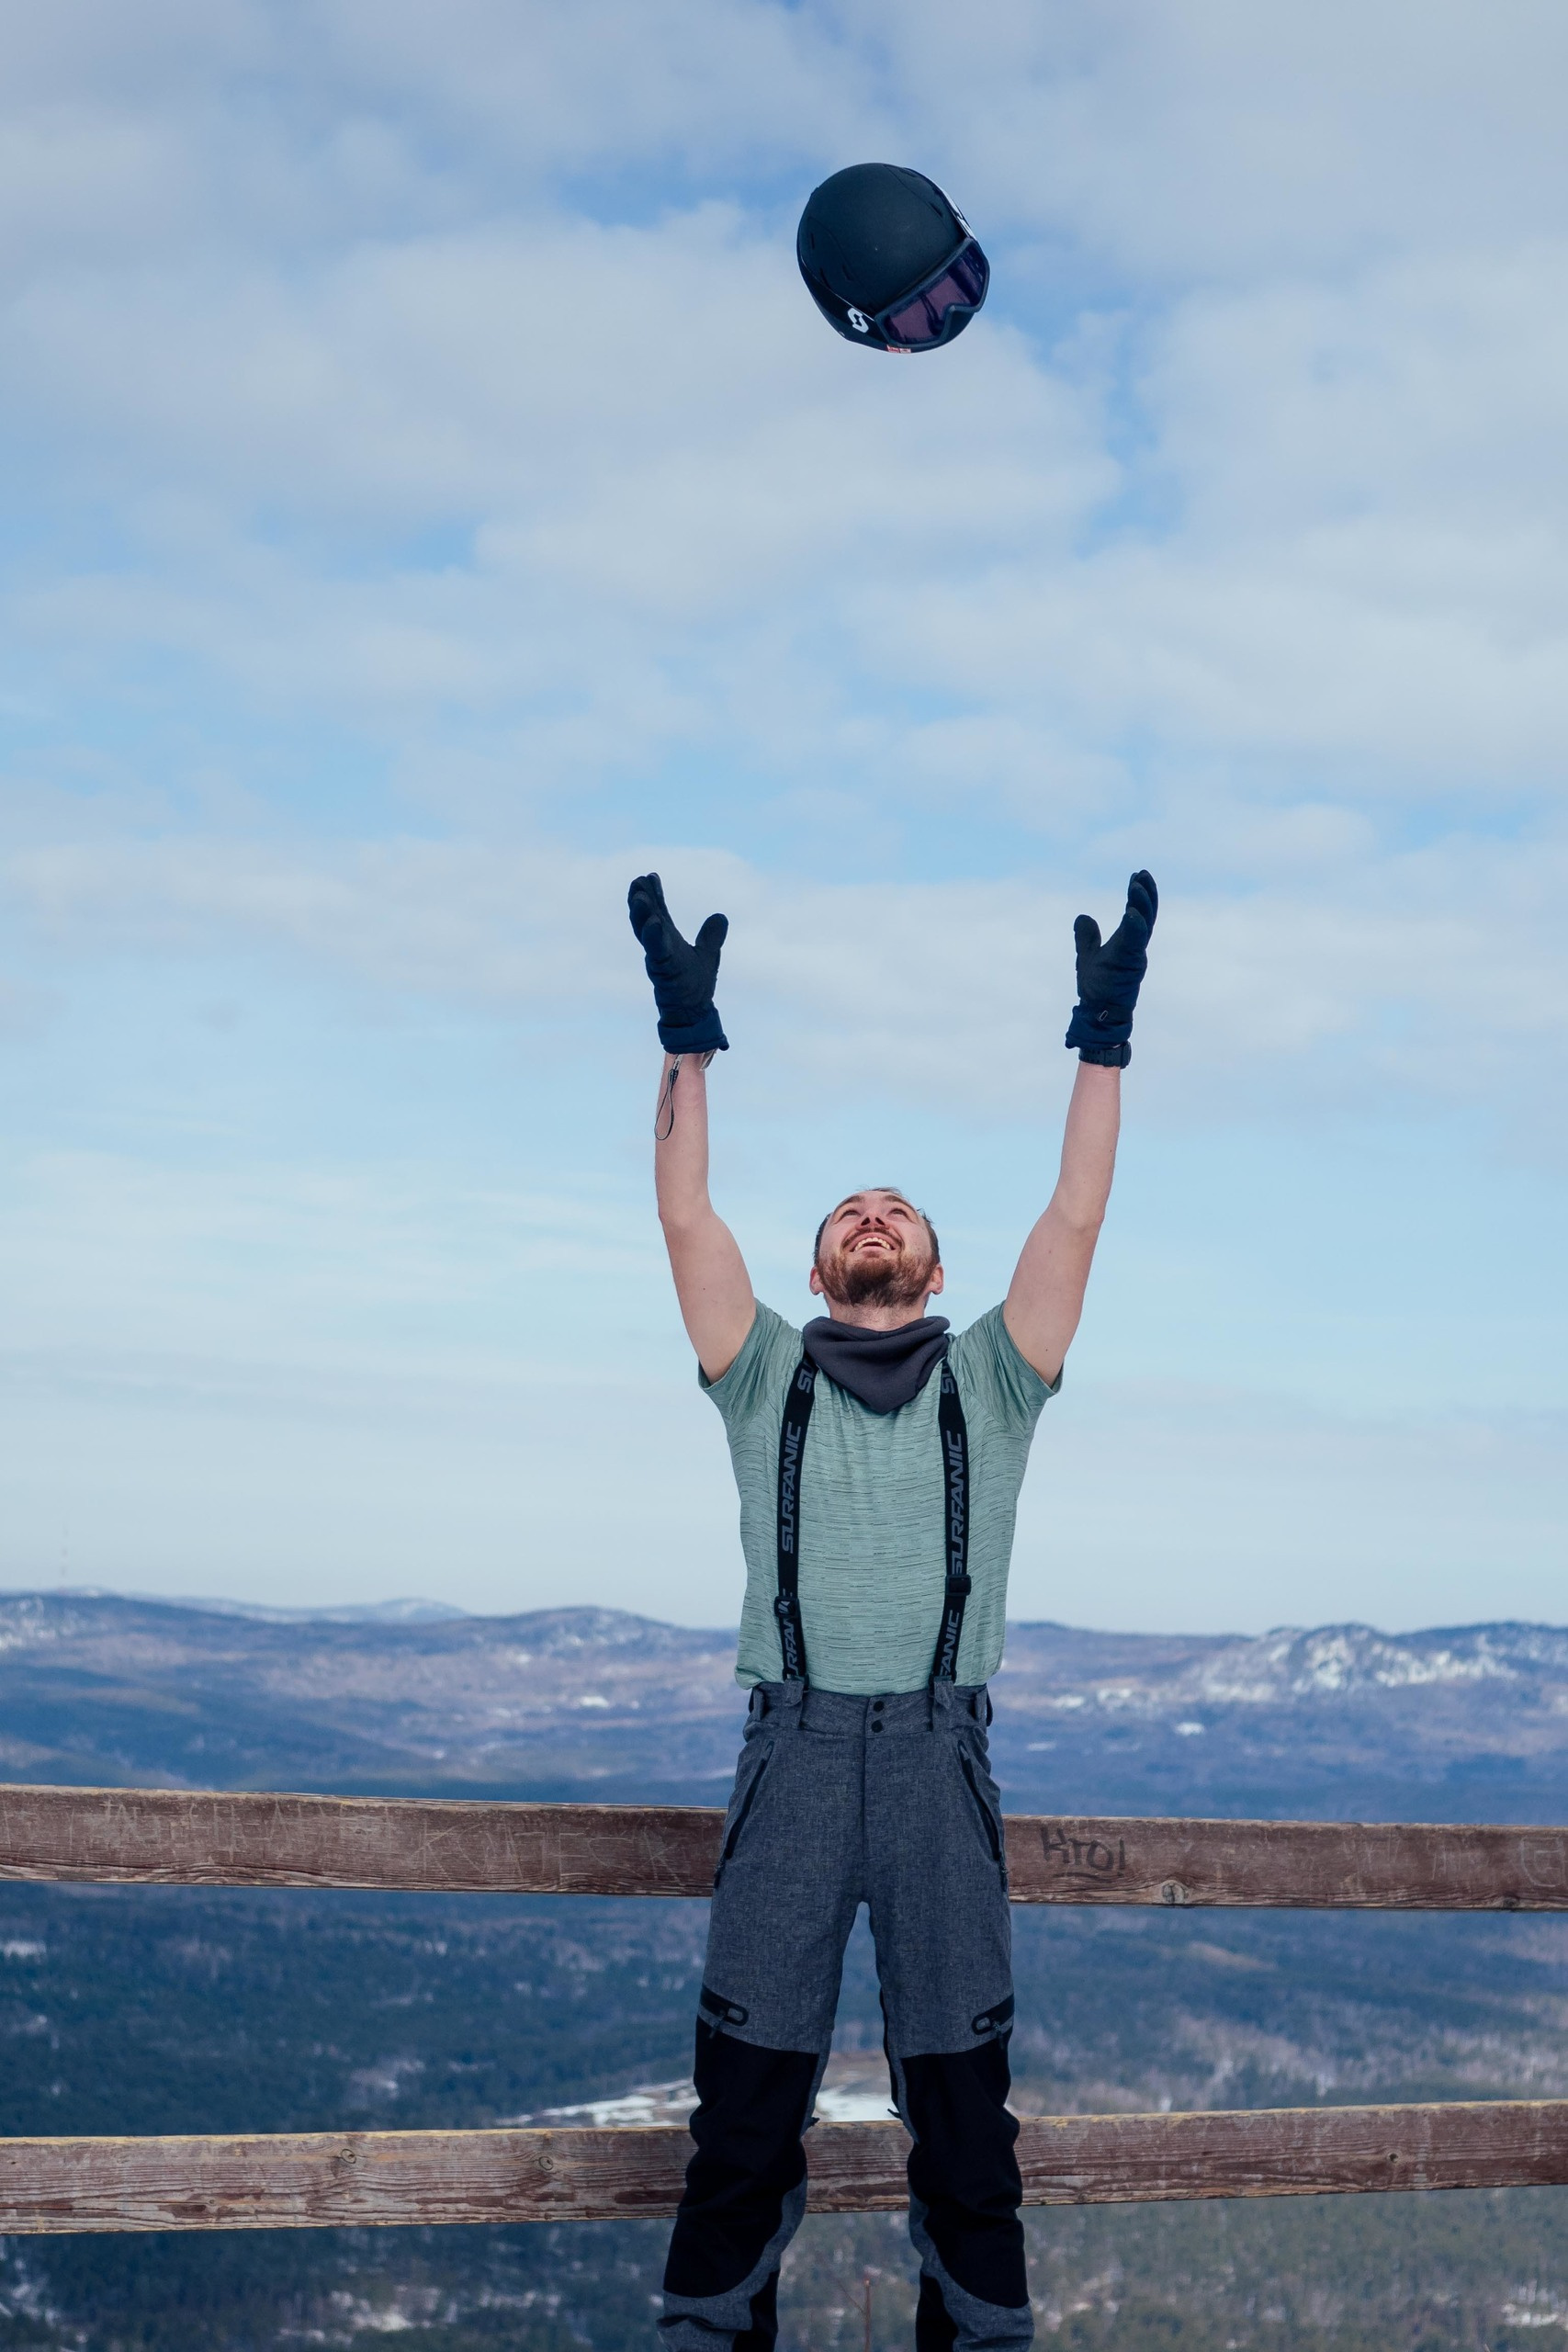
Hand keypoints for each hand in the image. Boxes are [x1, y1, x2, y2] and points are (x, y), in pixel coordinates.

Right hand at [627, 872, 729, 1053]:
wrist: (693, 1014)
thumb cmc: (694, 986)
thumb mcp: (708, 955)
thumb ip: (711, 936)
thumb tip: (720, 916)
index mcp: (668, 941)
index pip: (659, 913)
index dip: (654, 895)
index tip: (649, 876)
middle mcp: (660, 947)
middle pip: (647, 919)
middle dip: (640, 900)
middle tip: (637, 880)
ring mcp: (659, 959)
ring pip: (646, 933)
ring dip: (642, 913)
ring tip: (640, 895)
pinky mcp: (663, 972)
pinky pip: (657, 951)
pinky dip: (655, 936)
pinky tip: (655, 921)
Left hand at [1064, 870, 1157, 1065]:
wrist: (1098, 1015)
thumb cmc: (1098, 988)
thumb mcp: (1088, 955)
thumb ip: (1087, 937)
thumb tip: (1083, 917)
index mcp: (1128, 944)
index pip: (1137, 914)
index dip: (1139, 895)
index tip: (1137, 875)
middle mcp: (1135, 948)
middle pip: (1146, 915)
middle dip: (1146, 893)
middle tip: (1143, 873)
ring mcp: (1135, 956)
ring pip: (1143, 925)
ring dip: (1142, 904)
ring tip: (1138, 884)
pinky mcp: (1130, 966)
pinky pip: (1135, 943)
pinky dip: (1135, 926)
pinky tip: (1132, 912)